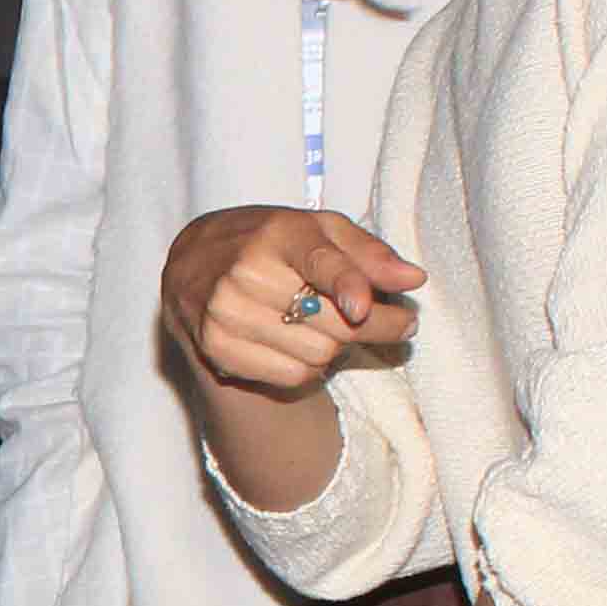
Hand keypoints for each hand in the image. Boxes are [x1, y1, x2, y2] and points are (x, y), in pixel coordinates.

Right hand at [163, 204, 423, 395]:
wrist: (192, 264)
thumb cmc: (270, 242)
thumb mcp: (321, 230)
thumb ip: (369, 253)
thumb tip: (413, 280)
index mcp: (276, 233)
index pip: (316, 261)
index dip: (344, 284)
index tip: (364, 306)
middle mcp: (245, 274)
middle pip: (333, 321)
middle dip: (376, 326)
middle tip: (398, 322)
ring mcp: (227, 315)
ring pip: (317, 354)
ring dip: (338, 346)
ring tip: (330, 326)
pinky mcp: (218, 348)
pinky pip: (291, 375)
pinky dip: (308, 366)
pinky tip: (300, 343)